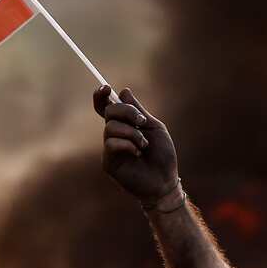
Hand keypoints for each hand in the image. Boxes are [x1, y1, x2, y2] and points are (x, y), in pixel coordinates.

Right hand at [93, 85, 178, 204]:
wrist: (165, 180)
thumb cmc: (162, 155)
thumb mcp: (153, 127)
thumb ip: (138, 110)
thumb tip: (124, 91)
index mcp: (125, 124)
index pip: (106, 107)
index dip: (101, 96)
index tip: (106, 88)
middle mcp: (115, 135)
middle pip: (109, 111)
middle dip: (126, 112)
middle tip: (142, 122)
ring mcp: (110, 149)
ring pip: (110, 127)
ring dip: (131, 133)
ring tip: (144, 145)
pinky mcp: (108, 162)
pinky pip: (111, 143)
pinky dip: (127, 144)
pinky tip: (137, 153)